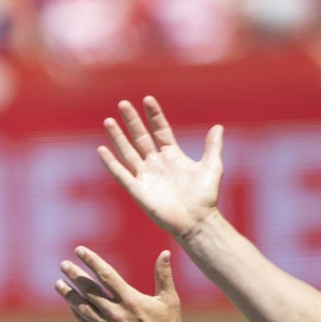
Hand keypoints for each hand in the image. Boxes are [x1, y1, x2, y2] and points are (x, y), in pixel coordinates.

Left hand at [54, 246, 188, 321]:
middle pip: (89, 290)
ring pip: (83, 307)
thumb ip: (163, 275)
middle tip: (63, 265)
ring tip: (58, 284)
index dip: (91, 261)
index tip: (79, 250)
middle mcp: (116, 313)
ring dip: (69, 294)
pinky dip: (77, 312)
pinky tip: (71, 304)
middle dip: (74, 275)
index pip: (106, 275)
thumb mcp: (169, 300)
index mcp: (131, 300)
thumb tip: (164, 252)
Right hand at [97, 97, 223, 240]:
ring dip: (118, 137)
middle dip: (132, 121)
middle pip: (140, 137)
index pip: (160, 130)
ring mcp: (146, 176)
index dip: (154, 116)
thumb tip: (218, 127)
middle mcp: (156, 164)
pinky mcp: (138, 191)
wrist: (197, 222)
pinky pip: (121, 174)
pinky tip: (102, 150)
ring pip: (128, 152)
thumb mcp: (212, 167)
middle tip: (123, 103)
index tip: (148, 99)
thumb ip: (212, 147)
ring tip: (108, 121)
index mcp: (172, 156)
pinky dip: (111, 163)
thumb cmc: (205, 198)